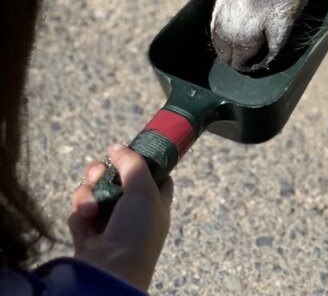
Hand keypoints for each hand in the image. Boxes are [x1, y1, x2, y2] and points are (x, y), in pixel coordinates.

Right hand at [69, 143, 173, 292]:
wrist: (111, 273)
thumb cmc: (136, 231)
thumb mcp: (143, 188)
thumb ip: (132, 162)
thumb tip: (117, 147)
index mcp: (154, 202)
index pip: (152, 174)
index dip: (140, 160)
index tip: (127, 152)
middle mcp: (133, 212)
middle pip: (115, 178)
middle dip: (103, 172)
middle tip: (100, 173)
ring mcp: (109, 224)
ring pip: (94, 192)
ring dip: (89, 193)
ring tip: (91, 205)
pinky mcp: (87, 236)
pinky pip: (80, 212)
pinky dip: (80, 213)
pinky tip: (86, 220)